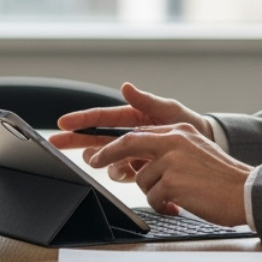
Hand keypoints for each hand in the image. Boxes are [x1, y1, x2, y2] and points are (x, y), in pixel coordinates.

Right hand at [49, 82, 213, 180]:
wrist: (205, 148)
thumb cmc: (187, 123)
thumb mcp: (169, 109)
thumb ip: (147, 100)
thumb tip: (127, 86)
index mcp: (130, 117)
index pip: (100, 117)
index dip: (80, 120)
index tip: (62, 123)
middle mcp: (126, 135)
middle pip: (93, 139)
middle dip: (74, 141)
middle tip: (57, 145)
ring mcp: (131, 153)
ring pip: (106, 159)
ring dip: (103, 161)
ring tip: (106, 162)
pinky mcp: (138, 169)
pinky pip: (122, 174)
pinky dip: (122, 174)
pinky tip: (130, 174)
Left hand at [83, 124, 251, 228]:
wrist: (246, 191)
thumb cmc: (222, 178)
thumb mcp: (195, 152)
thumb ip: (169, 150)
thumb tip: (140, 159)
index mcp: (179, 131)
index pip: (139, 133)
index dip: (116, 143)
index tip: (100, 151)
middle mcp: (174, 140)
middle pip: (127, 143)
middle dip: (105, 153)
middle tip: (92, 161)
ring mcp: (172, 160)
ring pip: (141, 178)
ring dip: (152, 193)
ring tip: (173, 197)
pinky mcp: (172, 181)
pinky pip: (151, 197)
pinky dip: (160, 205)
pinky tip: (177, 206)